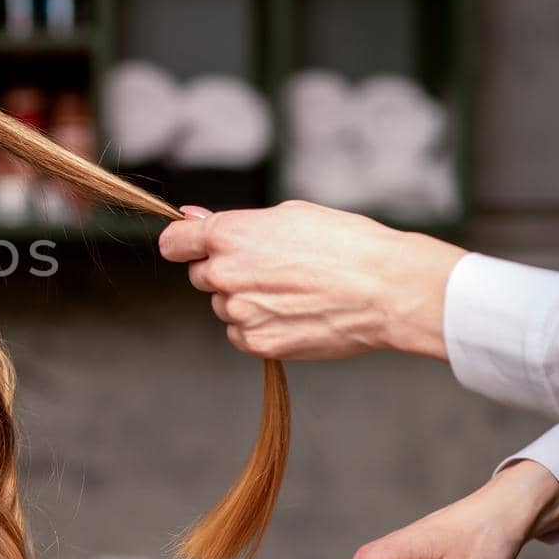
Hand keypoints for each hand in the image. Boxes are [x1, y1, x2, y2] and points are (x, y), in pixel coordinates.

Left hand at [156, 200, 468, 361]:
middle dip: (224, 271)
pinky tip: (292, 313)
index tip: (190, 246)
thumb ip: (235, 223)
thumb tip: (195, 219)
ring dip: (244, 300)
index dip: (182, 243)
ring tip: (292, 291)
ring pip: (223, 306)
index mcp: (229, 235)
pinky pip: (240, 334)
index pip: (173, 242)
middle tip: (270, 268)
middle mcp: (225, 274)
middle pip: (200, 276)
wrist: (385, 288)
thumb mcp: (289, 215)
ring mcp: (240, 312)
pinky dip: (258, 327)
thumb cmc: (345, 244)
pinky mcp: (257, 343)